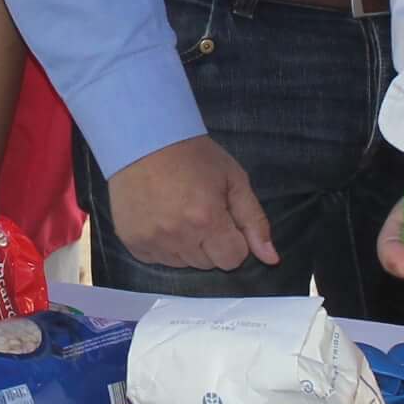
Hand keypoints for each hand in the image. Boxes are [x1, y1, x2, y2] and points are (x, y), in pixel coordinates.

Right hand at [104, 135, 278, 273]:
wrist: (144, 139)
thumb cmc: (193, 156)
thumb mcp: (233, 180)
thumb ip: (254, 221)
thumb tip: (271, 259)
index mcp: (207, 220)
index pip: (233, 258)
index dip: (234, 239)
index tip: (223, 219)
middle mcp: (178, 236)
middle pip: (208, 263)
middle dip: (210, 243)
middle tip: (199, 210)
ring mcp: (151, 241)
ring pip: (182, 264)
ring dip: (186, 246)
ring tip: (177, 213)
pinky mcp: (132, 242)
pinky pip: (157, 259)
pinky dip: (162, 245)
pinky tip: (159, 218)